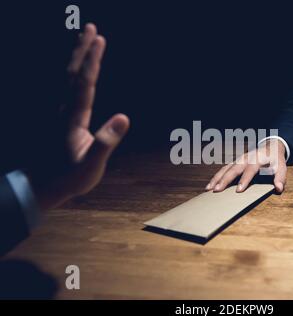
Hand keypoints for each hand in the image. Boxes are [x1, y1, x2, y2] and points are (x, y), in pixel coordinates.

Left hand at [29, 24, 129, 209]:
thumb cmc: (69, 177)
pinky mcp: (58, 115)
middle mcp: (63, 109)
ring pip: (65, 77)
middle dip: (81, 49)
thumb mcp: (91, 165)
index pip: (84, 83)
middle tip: (90, 28)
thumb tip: (124, 117)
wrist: (43, 185)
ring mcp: (58, 111)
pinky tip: (75, 68)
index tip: (99, 39)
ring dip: (75, 56)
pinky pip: (64, 85)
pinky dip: (71, 70)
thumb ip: (106, 142)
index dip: (92, 61)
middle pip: (72, 72)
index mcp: (72, 117)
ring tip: (84, 40)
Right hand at [205, 139, 286, 192]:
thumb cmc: (275, 159)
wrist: (270, 147)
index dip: (244, 180)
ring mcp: (238, 160)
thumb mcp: (282, 166)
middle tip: (217, 190)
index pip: (250, 169)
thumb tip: (278, 189)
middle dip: (225, 180)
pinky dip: (216, 177)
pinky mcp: (234, 163)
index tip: (238, 191)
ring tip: (209, 189)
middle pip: (233, 168)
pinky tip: (210, 186)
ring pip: (226, 168)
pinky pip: (224, 169)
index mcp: (258, 158)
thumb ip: (280, 178)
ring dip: (217, 178)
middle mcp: (246, 158)